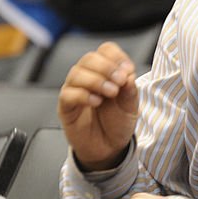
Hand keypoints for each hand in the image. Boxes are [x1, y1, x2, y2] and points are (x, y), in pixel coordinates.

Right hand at [58, 42, 138, 170]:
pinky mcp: (66, 107)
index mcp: (106, 71)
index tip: (128, 70)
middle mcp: (88, 77)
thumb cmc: (118, 122)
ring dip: (96, 80)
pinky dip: (83, 95)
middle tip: (119, 82)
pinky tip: (96, 102)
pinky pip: (68, 94)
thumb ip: (130, 90)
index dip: (117, 56)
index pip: (106, 50)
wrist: (109, 147)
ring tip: (110, 93)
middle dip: (106, 67)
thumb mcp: (131, 105)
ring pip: (76, 73)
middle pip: (89, 58)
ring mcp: (75, 90)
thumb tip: (128, 75)